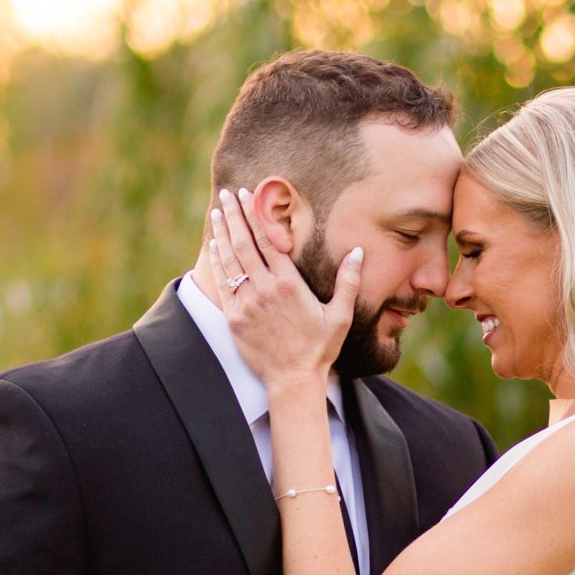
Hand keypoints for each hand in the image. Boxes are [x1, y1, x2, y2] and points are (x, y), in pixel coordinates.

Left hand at [207, 187, 358, 390]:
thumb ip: (348, 282)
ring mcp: (246, 304)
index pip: (268, 240)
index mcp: (289, 284)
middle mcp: (265, 290)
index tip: (247, 196)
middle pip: (245, 243)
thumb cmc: (320, 348)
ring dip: (223, 232)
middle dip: (234, 215)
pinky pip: (223, 282)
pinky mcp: (234, 318)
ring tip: (217, 211)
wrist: (293, 380)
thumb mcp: (341, 316)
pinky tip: (215, 245)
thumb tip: (358, 252)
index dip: (255, 215)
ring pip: (230, 259)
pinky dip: (218, 261)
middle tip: (227, 195)